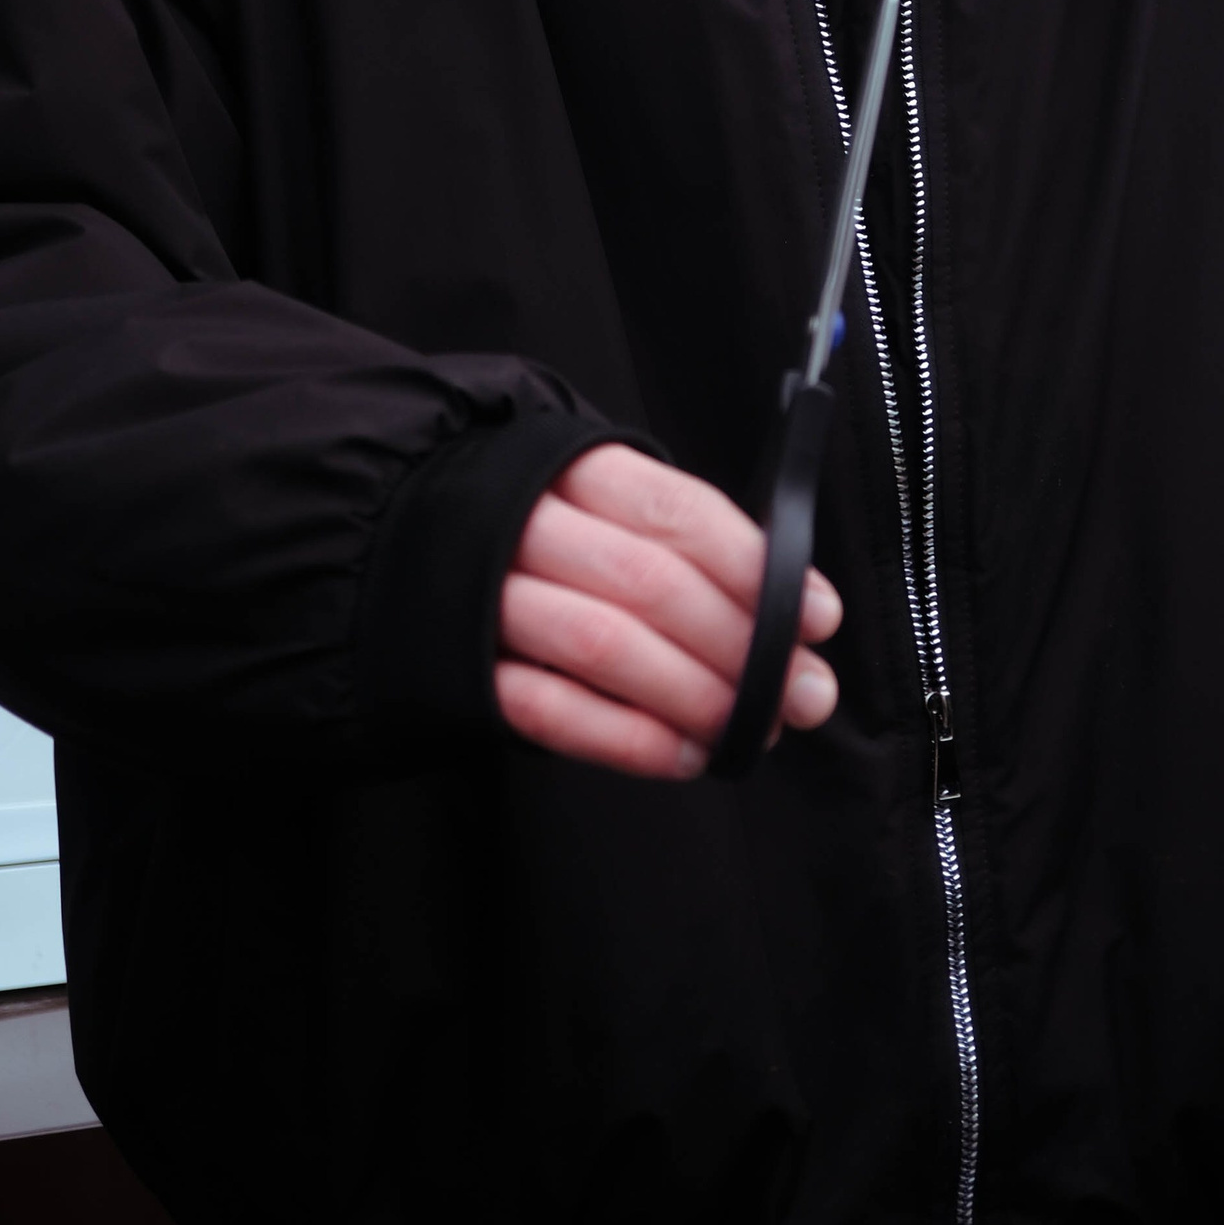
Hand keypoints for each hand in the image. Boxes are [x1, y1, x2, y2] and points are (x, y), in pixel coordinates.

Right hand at [495, 442, 842, 777]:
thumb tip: (802, 609)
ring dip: (693, 695)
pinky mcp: (465, 671)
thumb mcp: (610, 503)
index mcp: (574, 469)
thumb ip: (692, 546)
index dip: (756, 568)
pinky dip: (627, 740)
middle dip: (742, 646)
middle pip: (649, 583)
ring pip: (603, 644)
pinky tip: (685, 754)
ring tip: (751, 727)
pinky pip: (549, 711)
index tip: (817, 616)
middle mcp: (526, 525)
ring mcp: (487, 598)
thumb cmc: (547, 530)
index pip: (678, 512)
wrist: (406, 540)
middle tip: (803, 691)